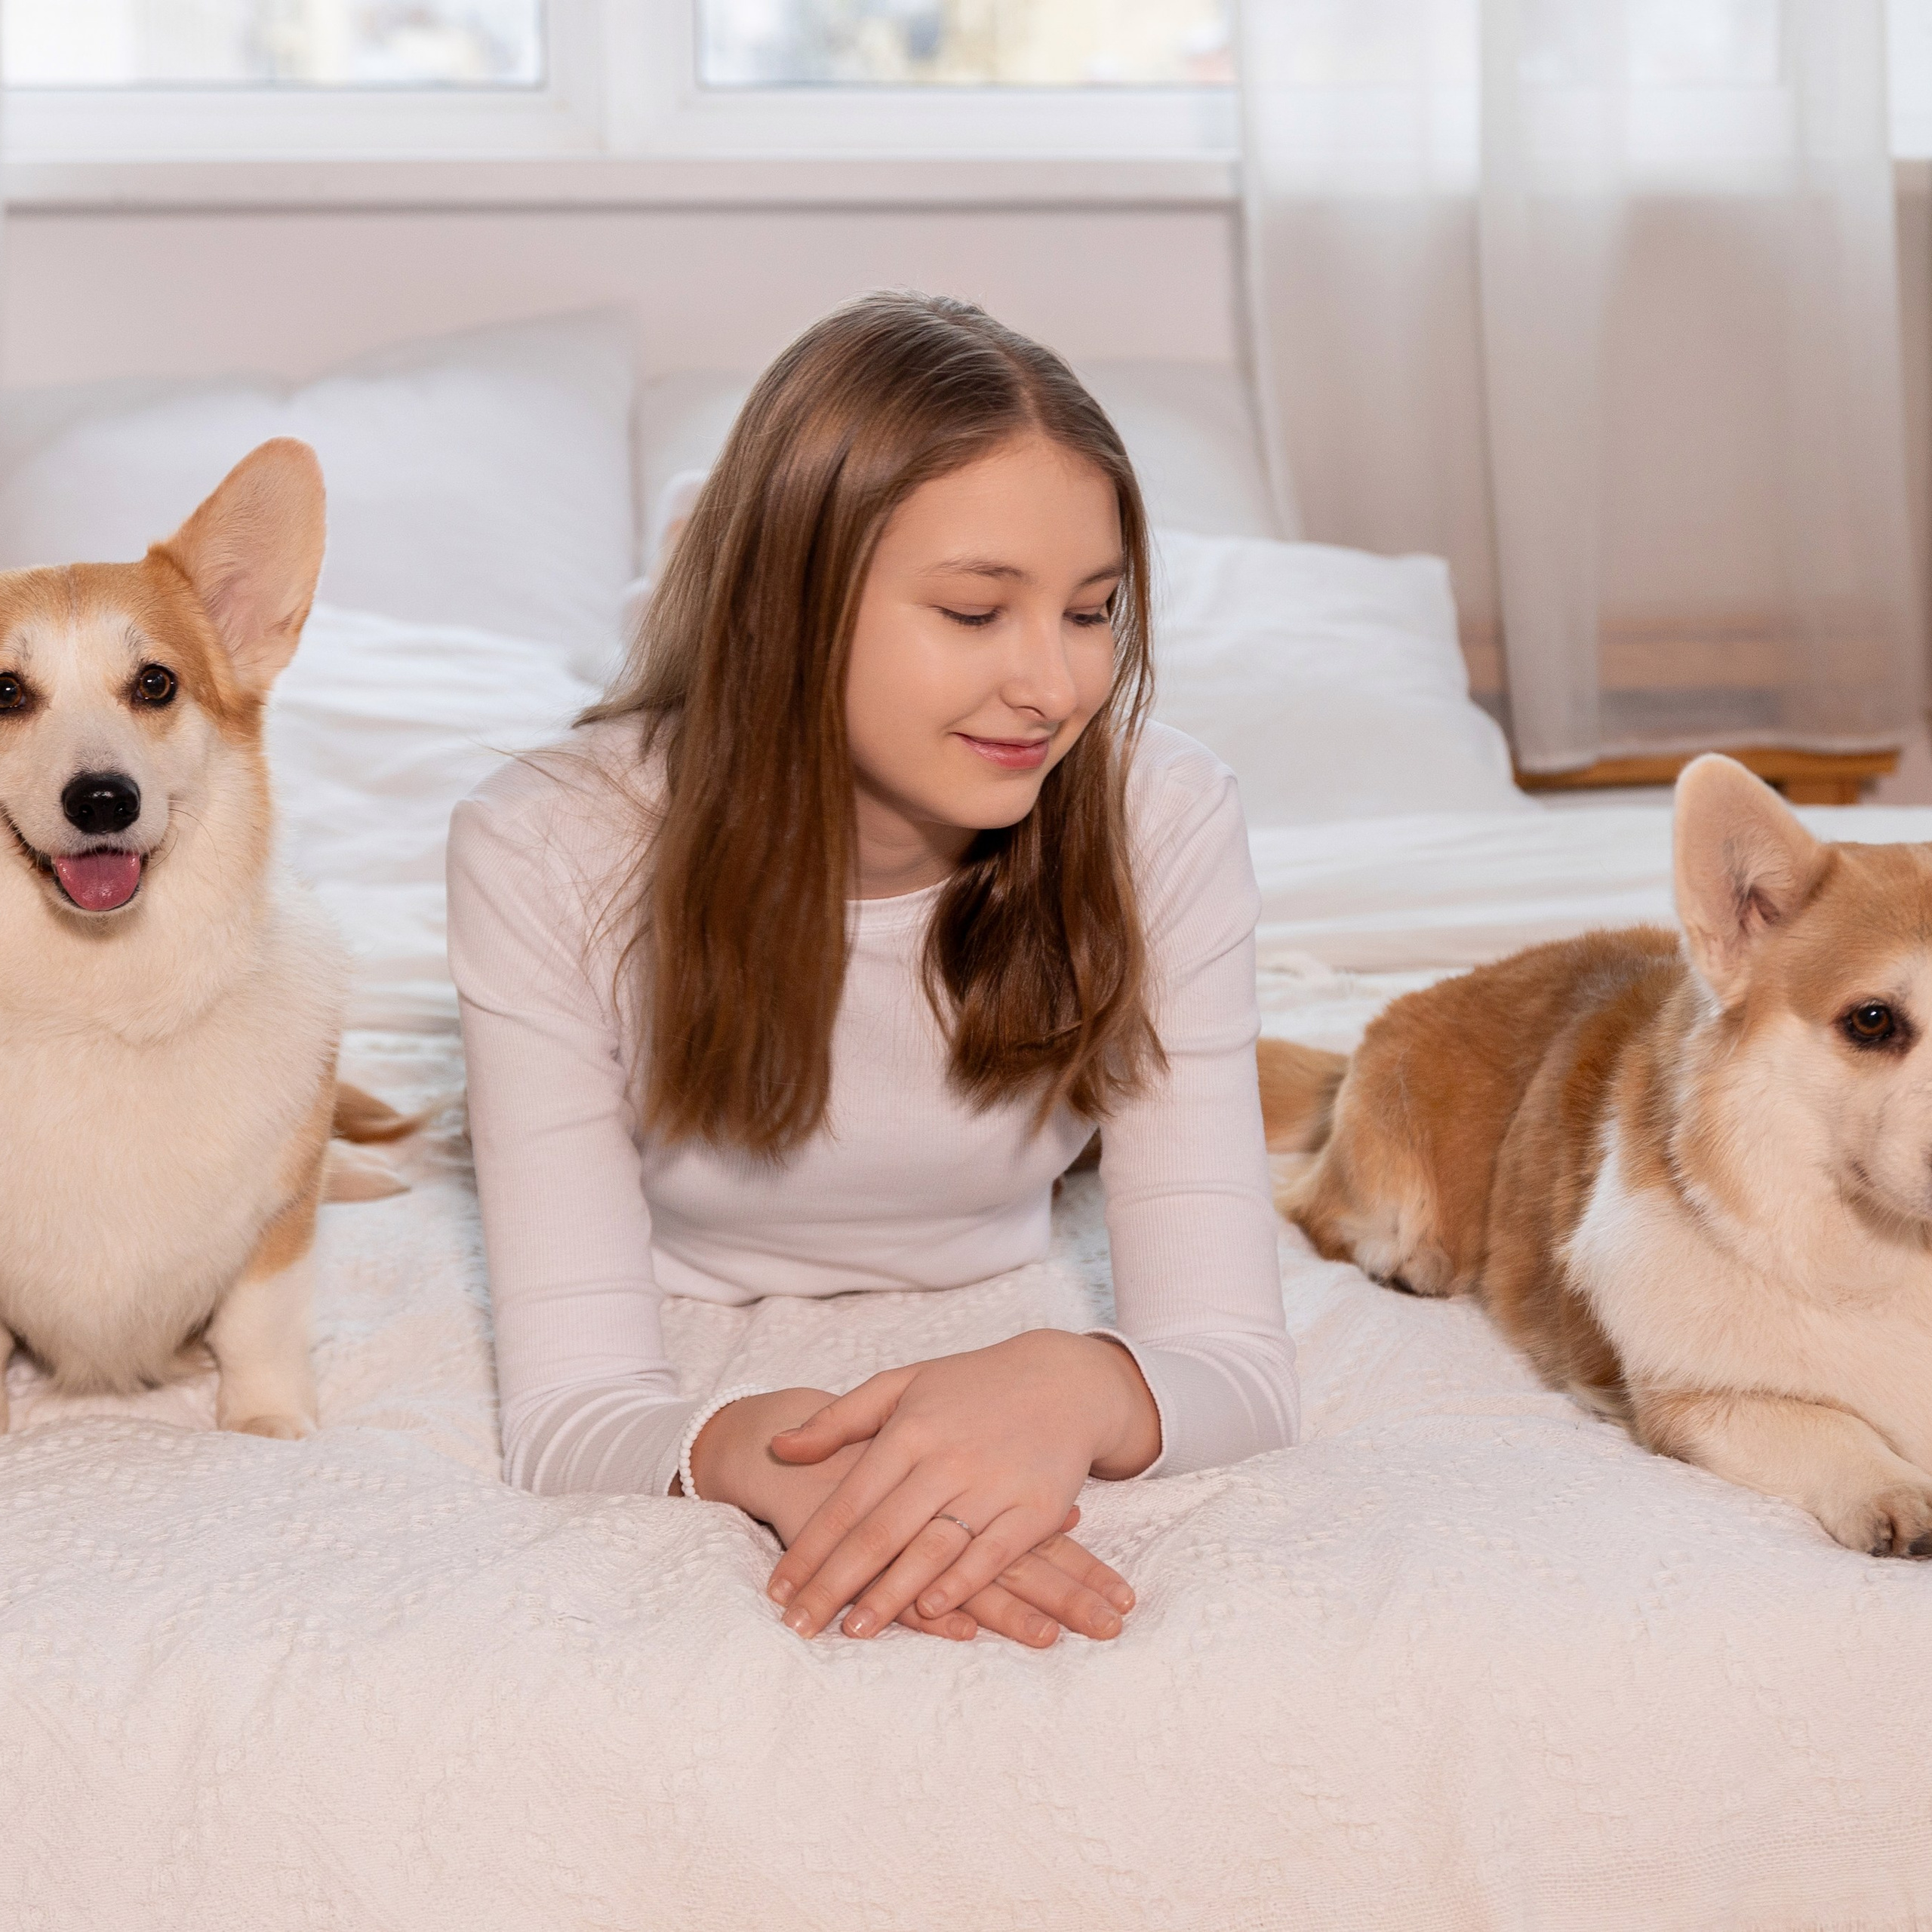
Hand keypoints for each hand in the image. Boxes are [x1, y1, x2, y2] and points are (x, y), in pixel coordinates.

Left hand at [687, 1386, 1119, 1646]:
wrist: (1064, 1380)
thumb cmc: (973, 1385)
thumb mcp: (902, 1384)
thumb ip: (837, 1419)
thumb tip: (778, 1446)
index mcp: (910, 1430)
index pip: (848, 1501)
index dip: (810, 1548)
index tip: (778, 1589)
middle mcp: (947, 1459)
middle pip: (881, 1533)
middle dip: (834, 1584)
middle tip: (798, 1624)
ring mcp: (993, 1485)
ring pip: (931, 1549)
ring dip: (890, 1595)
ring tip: (852, 1630)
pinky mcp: (1037, 1507)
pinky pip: (993, 1554)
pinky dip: (960, 1584)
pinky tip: (928, 1611)